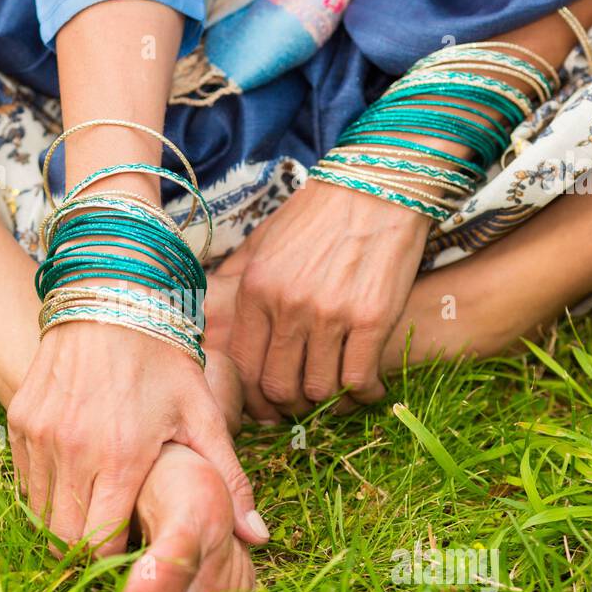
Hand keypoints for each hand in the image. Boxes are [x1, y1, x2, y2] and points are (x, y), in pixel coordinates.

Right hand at [7, 321, 268, 556]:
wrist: (111, 297)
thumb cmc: (163, 358)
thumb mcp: (203, 413)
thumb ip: (230, 477)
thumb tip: (259, 537)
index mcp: (122, 456)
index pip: (102, 545)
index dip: (117, 561)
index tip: (135, 556)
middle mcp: (74, 449)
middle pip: (66, 538)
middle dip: (89, 551)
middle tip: (114, 543)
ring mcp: (41, 435)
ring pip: (41, 513)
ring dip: (65, 523)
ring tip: (96, 514)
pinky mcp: (20, 421)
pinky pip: (26, 479)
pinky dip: (46, 492)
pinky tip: (76, 482)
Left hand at [226, 179, 429, 419]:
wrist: (378, 185)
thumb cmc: (319, 212)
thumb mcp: (263, 240)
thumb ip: (238, 279)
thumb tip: (213, 313)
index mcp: (255, 290)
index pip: (245, 366)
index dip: (257, 397)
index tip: (271, 404)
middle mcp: (287, 306)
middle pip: (279, 388)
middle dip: (292, 406)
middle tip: (307, 403)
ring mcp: (329, 315)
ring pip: (319, 390)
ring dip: (331, 403)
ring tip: (341, 396)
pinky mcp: (371, 319)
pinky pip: (359, 379)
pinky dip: (365, 395)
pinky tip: (370, 390)